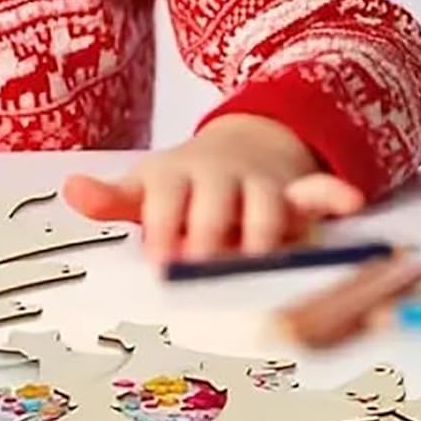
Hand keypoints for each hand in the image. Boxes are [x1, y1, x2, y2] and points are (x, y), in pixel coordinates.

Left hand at [62, 115, 364, 266]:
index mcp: (174, 178)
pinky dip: (333, 193)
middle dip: (209, 238)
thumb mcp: (142, 188)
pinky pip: (317, 189)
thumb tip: (71, 190)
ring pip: (267, 204)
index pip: (165, 202)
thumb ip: (110, 199)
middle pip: (214, 206)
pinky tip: (349, 203)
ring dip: (264, 232)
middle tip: (203, 272)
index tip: (160, 259)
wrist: (231, 149)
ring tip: (258, 260)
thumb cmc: (179, 186)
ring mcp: (257, 185)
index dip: (163, 228)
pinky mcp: (294, 195)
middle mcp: (217, 178)